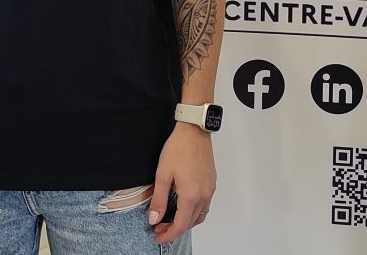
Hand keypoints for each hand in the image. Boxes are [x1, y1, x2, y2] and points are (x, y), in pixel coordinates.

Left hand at [148, 122, 216, 243]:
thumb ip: (158, 199)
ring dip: (186, 222)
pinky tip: (184, 206)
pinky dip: (195, 212)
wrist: (194, 130)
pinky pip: (205, 205)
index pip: (180, 225)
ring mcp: (210, 189)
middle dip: (175, 229)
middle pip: (190, 223)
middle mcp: (203, 195)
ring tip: (171, 219)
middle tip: (160, 227)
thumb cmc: (178, 148)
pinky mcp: (211, 182)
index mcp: (191, 195)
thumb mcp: (163, 174)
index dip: (168, 234)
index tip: (158, 235)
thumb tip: (154, 219)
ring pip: (200, 215)